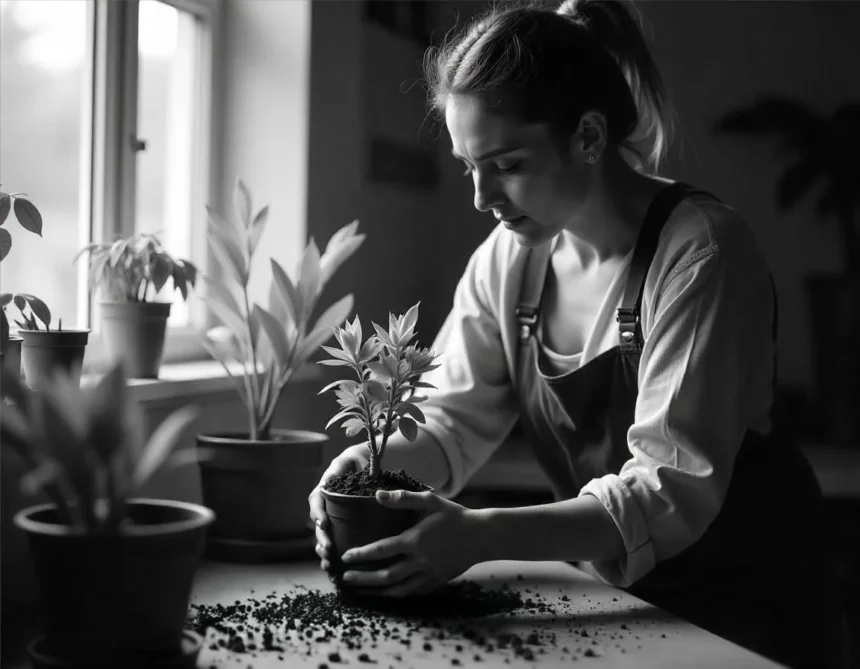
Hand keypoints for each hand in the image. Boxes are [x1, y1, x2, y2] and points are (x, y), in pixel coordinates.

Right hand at [309, 444, 368, 574]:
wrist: (370, 463)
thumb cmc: (360, 459)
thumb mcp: (353, 458)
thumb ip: (344, 466)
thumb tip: (327, 480)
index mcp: (326, 487)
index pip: (316, 500)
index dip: (317, 512)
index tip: (323, 523)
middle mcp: (327, 503)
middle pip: (319, 523)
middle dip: (321, 537)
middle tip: (327, 550)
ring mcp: (334, 515)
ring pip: (324, 535)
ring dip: (323, 550)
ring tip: (328, 564)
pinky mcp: (343, 526)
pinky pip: (336, 541)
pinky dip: (334, 556)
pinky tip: (335, 571)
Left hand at [338, 490, 488, 596]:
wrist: (483, 536)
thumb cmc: (455, 516)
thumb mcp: (431, 501)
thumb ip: (403, 498)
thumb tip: (378, 495)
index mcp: (415, 540)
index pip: (381, 550)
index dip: (361, 555)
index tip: (346, 557)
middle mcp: (419, 561)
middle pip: (385, 576)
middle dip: (363, 579)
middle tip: (345, 579)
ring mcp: (429, 574)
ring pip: (398, 589)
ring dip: (376, 592)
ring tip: (360, 591)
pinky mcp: (437, 581)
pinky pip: (413, 592)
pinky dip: (398, 594)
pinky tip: (387, 593)